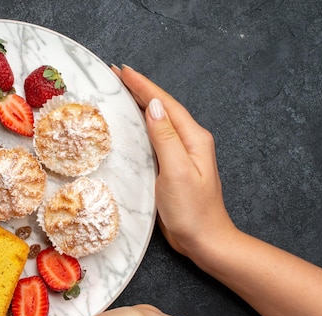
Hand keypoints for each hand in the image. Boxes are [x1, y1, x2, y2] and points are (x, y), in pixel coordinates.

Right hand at [113, 65, 236, 259]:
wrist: (204, 240)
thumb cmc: (192, 211)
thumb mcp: (177, 172)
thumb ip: (166, 138)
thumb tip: (154, 106)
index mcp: (193, 139)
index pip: (165, 104)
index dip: (144, 85)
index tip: (122, 70)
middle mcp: (190, 141)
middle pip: (162, 107)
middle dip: (141, 89)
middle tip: (117, 75)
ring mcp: (182, 154)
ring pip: (159, 120)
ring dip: (141, 104)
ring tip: (122, 91)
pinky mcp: (173, 166)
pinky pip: (156, 137)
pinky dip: (142, 124)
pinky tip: (133, 123)